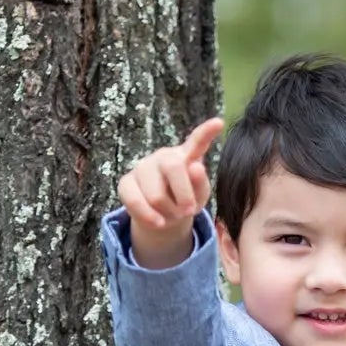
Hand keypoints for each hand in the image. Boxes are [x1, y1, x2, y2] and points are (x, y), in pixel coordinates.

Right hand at [117, 116, 225, 264]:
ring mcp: (142, 167)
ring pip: (156, 195)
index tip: (219, 123)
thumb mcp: (199, 197)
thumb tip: (195, 167)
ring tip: (172, 214)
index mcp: (186, 156)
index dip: (206, 132)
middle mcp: (163, 156)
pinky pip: (136, 202)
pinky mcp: (126, 182)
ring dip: (168, 212)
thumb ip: (200, 184)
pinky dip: (150, 218)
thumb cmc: (185, 201)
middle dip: (184, 195)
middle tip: (189, 211)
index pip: (197, 141)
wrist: (162, 216)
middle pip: (173, 167)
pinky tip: (159, 222)